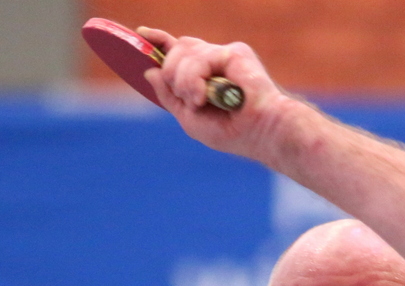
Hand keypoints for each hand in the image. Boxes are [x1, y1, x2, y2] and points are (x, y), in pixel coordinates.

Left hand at [137, 27, 302, 161]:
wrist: (262, 132)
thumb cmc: (232, 131)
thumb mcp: (190, 118)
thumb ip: (170, 96)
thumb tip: (150, 71)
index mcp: (205, 74)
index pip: (178, 50)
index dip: (159, 41)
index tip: (142, 34)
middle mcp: (214, 61)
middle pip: (176, 48)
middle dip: (171, 73)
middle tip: (187, 98)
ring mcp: (223, 55)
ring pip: (182, 52)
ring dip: (183, 82)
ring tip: (198, 102)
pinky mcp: (234, 52)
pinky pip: (198, 58)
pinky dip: (194, 80)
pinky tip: (204, 96)